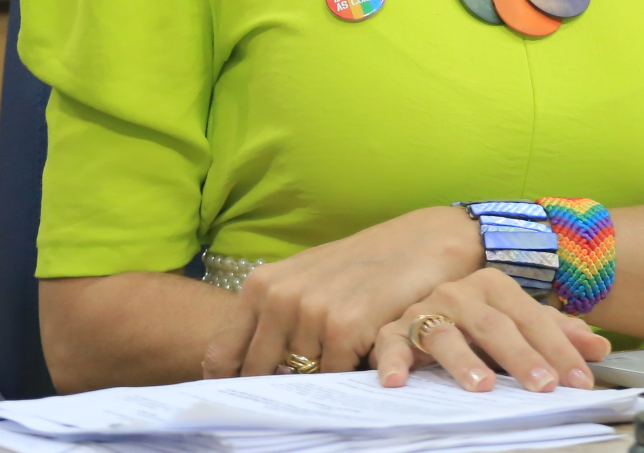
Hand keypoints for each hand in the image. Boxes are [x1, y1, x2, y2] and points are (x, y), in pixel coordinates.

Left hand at [200, 206, 484, 377]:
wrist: (422, 245)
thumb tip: (239, 373)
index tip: (243, 397)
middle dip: (277, 385)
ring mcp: (311, 312)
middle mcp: (280, 297)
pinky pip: (333, 377)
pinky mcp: (344, 327)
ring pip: (299, 377)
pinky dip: (346, 376)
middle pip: (259, 373)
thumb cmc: (361, 267)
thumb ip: (271, 319)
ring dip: (317, 380)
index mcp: (261, 285)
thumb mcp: (306, 282)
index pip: (221, 356)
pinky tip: (362, 354)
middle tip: (301, 384)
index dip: (230, 383)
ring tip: (341, 356)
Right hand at [374, 267, 610, 391]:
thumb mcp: (519, 325)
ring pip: (447, 334)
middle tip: (543, 384)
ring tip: (483, 385)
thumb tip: (599, 347)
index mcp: (495, 287)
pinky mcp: (394, 331)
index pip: (533, 319)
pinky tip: (398, 381)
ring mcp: (426, 311)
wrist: (422, 312)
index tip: (579, 380)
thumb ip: (557, 335)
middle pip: (495, 326)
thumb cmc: (477, 323)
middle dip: (522, 357)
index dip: (559, 350)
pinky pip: (392, 344)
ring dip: (464, 361)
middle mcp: (460, 294)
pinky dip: (393, 361)